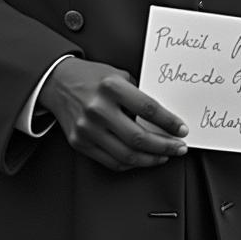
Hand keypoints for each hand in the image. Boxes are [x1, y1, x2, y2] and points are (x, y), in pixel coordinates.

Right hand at [39, 58, 187, 171]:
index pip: (148, 109)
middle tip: (179, 148)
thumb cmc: (94, 78)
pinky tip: (143, 158)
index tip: (182, 130)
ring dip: (151, 159)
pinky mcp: (80, 143)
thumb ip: (139, 95)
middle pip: (139, 137)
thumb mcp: (119, 76)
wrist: (58, 83)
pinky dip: (131, 164)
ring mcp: (87, 129)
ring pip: (126, 155)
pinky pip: (111, 161)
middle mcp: (98, 109)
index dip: (169, 122)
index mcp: (111, 87)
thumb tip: (165, 118)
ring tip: (165, 156)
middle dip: (165, 146)